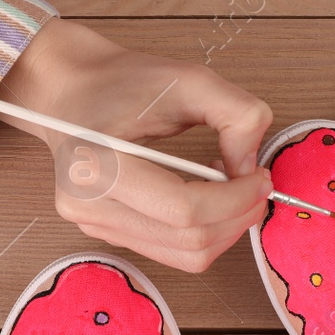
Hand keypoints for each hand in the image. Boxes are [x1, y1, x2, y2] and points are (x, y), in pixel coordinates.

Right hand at [0, 19, 273, 271]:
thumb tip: (251, 169)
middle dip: (238, 217)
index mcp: (99, 164)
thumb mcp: (188, 79)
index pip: (183, 209)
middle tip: (258, 187)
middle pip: (188, 239)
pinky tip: (204, 198)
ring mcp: (92, 225)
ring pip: (183, 256)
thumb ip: (237, 114)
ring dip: (224, 229)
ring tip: (231, 190)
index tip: (261, 178)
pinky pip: (170, 252)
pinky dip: (202, 233)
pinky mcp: (104, 233)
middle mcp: (88, 204)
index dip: (235, 200)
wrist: (72, 91)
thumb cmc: (122, 83)